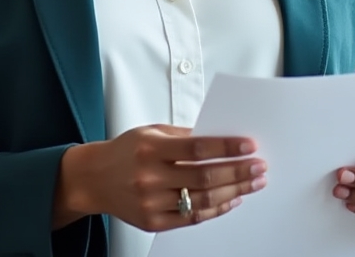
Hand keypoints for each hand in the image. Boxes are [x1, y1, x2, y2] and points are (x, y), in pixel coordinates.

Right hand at [53, 124, 266, 231]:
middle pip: (204, 177)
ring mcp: (152, 202)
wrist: (94, 178)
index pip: (198, 147)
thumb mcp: (151, 132)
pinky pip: (192, 218)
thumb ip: (183, 135)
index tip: (250, 145)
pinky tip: (232, 200)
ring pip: (202, 200)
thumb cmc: (125, 150)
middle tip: (259, 167)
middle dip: (238, 171)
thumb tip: (220, 136)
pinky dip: (216, 210)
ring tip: (253, 183)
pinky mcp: (153, 222)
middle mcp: (151, 176)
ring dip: (233, 191)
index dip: (227, 147)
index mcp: (151, 148)